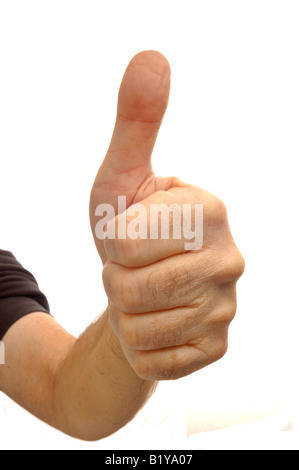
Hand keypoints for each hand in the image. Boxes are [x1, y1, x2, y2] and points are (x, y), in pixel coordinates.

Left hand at [90, 51, 244, 379]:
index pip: (124, 241)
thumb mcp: (122, 178)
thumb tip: (151, 56)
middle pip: (132, 286)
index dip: (110, 242)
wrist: (137, 289)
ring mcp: (227, 308)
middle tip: (134, 269)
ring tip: (144, 296)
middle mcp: (231, 258)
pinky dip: (140, 346)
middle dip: (116, 280)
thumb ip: (137, 121)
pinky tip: (156, 325)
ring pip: (142, 328)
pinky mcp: (216, 348)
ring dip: (127, 314)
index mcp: (211, 210)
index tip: (129, 235)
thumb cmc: (128, 231)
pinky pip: (156, 360)